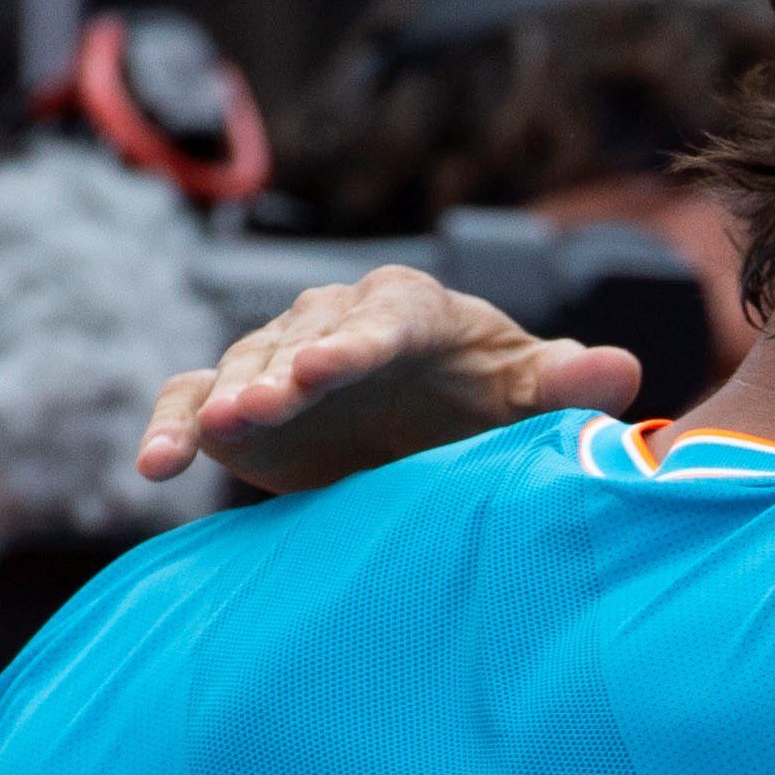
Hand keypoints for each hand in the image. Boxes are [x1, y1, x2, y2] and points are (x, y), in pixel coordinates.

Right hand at [135, 265, 644, 494]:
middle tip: (264, 404)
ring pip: (243, 366)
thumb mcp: (531, 398)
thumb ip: (567, 384)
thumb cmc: (491, 404)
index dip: (355, 343)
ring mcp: (279, 357)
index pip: (382, 318)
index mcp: (411, 308)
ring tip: (213, 435)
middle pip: (303, 338)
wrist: (436, 433)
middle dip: (282, 370)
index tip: (328, 369)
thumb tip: (620, 371)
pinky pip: (193, 402)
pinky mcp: (237, 400)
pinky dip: (172, 426)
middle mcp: (335, 319)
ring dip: (228, 399)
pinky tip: (155, 466)